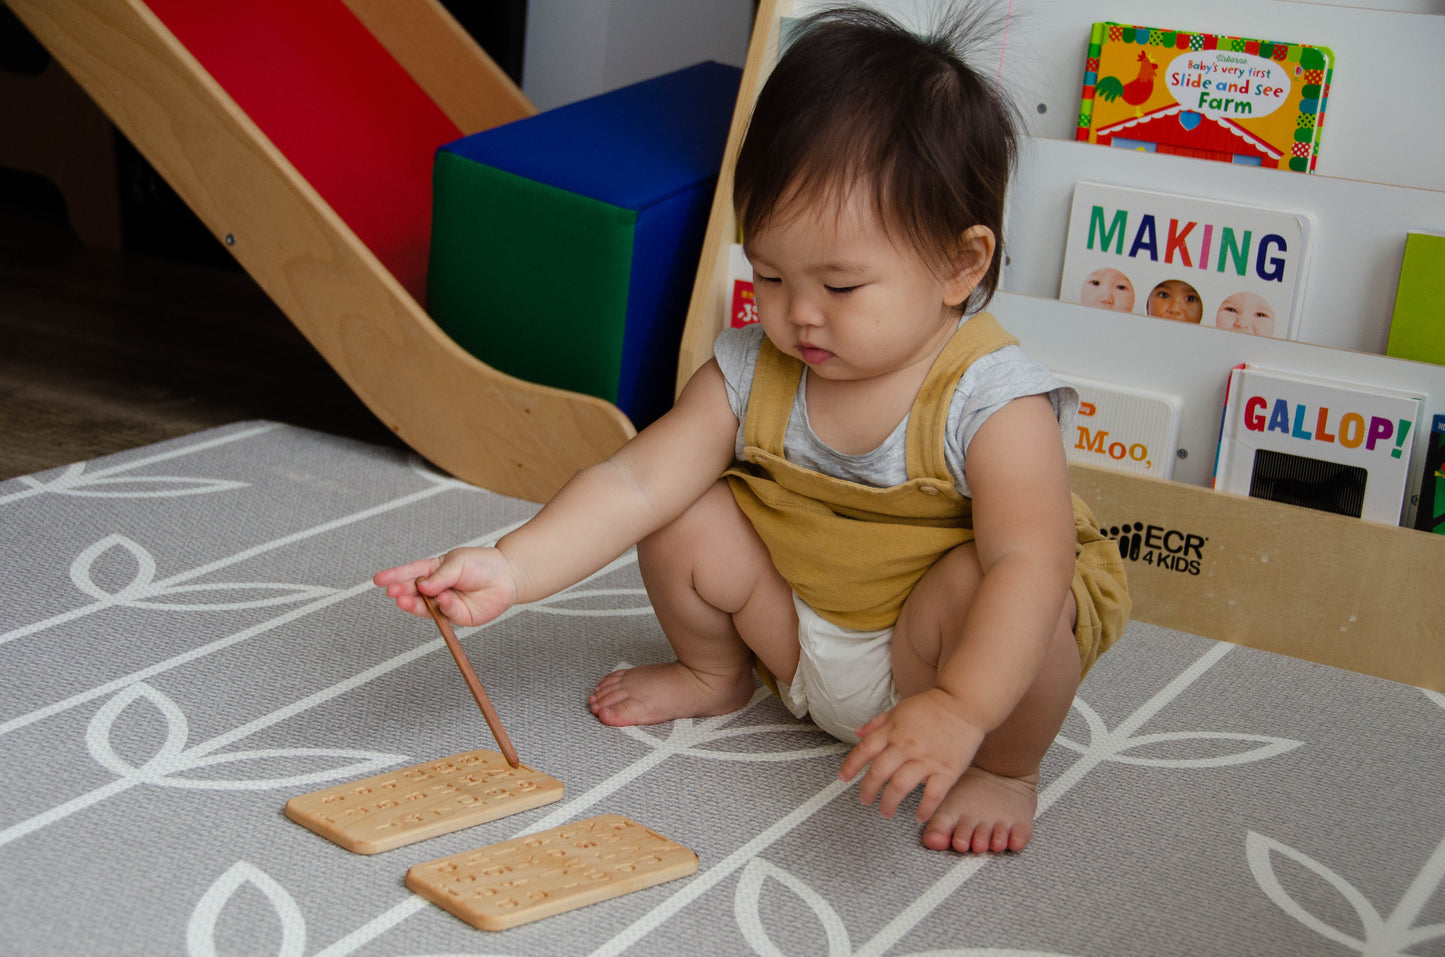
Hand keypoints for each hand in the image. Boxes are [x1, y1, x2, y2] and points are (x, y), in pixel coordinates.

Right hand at [372, 547, 518, 627]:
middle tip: (393, 592)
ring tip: (404, 600)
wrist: (508, 576)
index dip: (394, 576)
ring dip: (414, 604)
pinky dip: (444, 606)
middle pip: (413, 592)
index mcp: (434, 570)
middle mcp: (436, 588)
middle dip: (401, 592)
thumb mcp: (458, 562)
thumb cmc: (483, 564)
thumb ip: (441, 576)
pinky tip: (444, 598)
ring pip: (425, 607)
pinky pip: (446, 613)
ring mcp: (445, 603)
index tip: (377, 579)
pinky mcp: (458, 616)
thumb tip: (422, 586)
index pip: (410, 573)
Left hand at [837, 688, 986, 821]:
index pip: (864, 750)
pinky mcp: (947, 770)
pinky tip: (918, 816)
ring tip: (885, 811)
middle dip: (867, 790)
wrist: (964, 703)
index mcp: (893, 731)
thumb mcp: (900, 709)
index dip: (851, 766)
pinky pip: (932, 795)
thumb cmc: (932, 707)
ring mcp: (926, 759)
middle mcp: (905, 746)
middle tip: (865, 800)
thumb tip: (858, 733)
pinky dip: (924, 808)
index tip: (843, 778)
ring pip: (900, 786)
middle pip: (879, 772)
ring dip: (889, 803)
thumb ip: (878, 723)